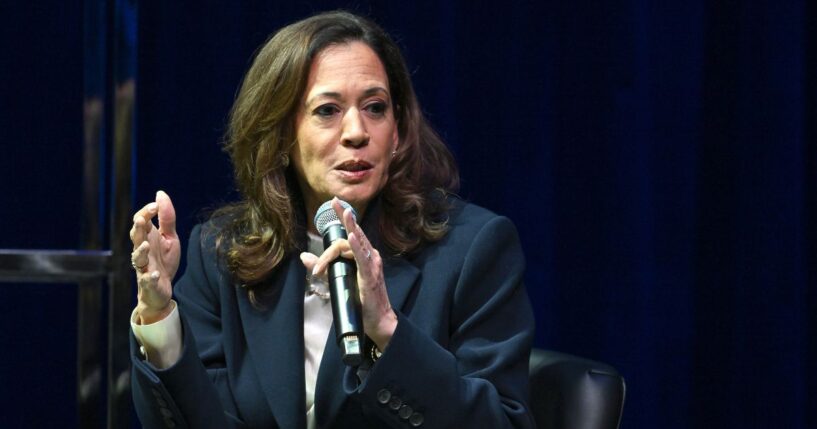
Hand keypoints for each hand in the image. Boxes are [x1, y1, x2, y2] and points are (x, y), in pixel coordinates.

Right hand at [130, 190, 180, 323]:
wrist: (162, 289)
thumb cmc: (163, 260)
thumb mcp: (169, 237)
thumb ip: (167, 218)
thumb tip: (160, 194)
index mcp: (147, 238)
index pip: (141, 222)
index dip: (146, 213)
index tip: (155, 205)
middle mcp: (142, 251)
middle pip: (136, 238)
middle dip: (138, 229)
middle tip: (141, 220)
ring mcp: (144, 267)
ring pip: (137, 259)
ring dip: (140, 251)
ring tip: (146, 245)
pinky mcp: (149, 283)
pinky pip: (147, 280)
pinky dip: (150, 278)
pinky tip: (155, 274)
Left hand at [307, 197, 397, 350]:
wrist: (376, 320)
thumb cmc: (359, 301)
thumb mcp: (336, 279)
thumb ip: (323, 267)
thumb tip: (304, 256)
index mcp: (363, 256)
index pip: (348, 237)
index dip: (337, 228)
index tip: (329, 220)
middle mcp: (369, 255)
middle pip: (352, 235)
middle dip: (344, 217)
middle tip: (335, 202)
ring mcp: (372, 264)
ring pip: (355, 242)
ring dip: (348, 227)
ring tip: (343, 213)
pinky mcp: (370, 274)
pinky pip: (362, 256)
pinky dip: (355, 245)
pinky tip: (350, 235)